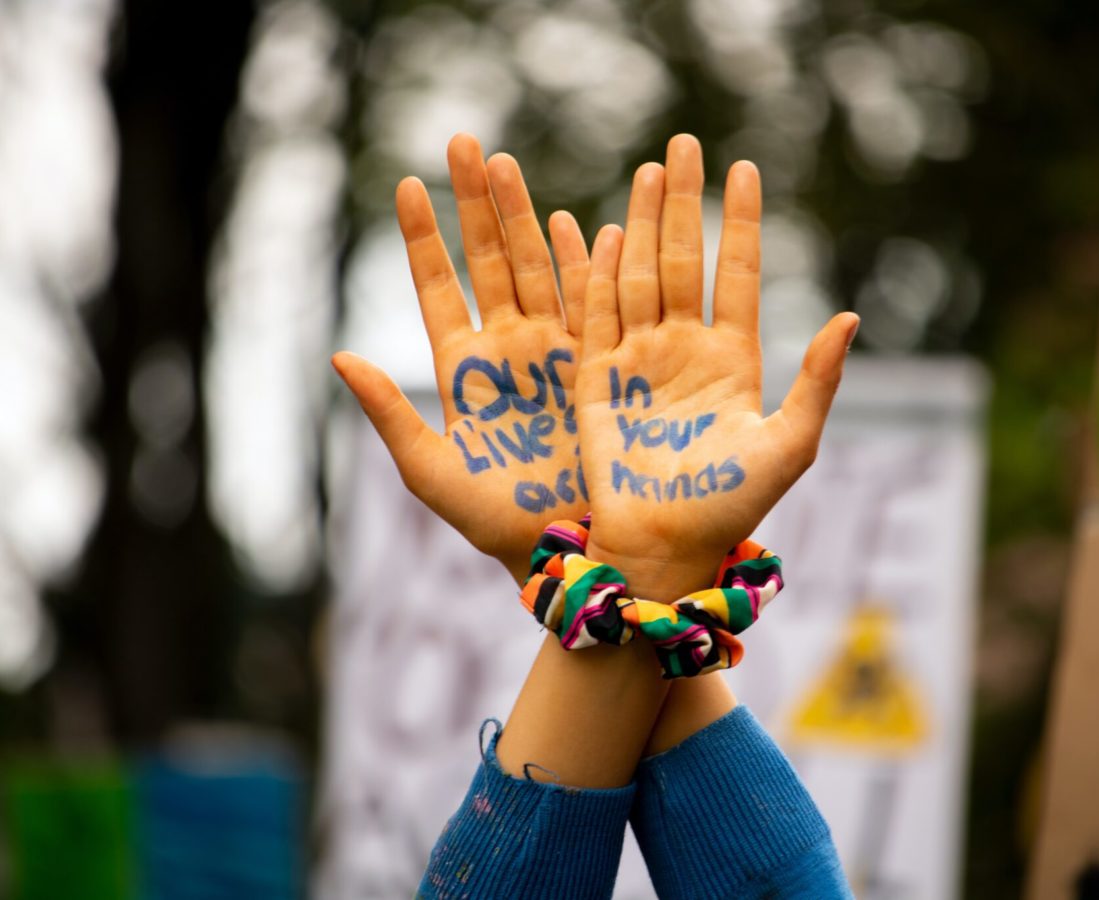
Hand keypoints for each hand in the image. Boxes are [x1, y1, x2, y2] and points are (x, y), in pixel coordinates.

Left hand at [333, 134, 590, 580]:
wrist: (566, 544)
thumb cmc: (494, 521)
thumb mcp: (431, 472)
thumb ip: (389, 414)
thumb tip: (339, 357)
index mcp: (463, 371)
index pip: (439, 289)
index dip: (425, 239)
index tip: (408, 186)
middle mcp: (507, 350)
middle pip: (489, 262)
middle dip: (476, 204)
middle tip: (464, 142)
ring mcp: (553, 352)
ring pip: (536, 269)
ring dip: (523, 217)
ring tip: (508, 164)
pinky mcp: (597, 365)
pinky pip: (589, 302)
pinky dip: (582, 262)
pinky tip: (572, 221)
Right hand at [576, 135, 858, 595]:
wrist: (664, 547)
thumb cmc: (731, 506)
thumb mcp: (789, 445)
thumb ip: (818, 382)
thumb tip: (852, 316)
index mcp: (732, 360)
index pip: (736, 273)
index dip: (741, 222)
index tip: (747, 170)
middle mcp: (684, 350)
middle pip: (683, 260)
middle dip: (685, 202)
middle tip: (685, 144)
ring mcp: (637, 361)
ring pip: (639, 276)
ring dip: (644, 222)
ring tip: (650, 170)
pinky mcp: (596, 380)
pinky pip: (596, 316)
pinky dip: (599, 274)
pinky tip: (608, 232)